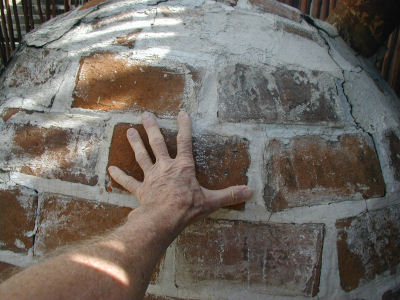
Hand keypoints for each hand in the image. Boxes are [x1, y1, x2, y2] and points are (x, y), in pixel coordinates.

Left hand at [108, 111, 251, 235]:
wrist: (164, 220)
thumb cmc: (187, 208)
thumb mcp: (212, 201)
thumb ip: (230, 195)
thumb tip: (250, 192)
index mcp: (183, 167)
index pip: (185, 142)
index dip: (184, 126)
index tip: (181, 112)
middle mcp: (165, 168)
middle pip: (158, 143)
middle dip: (152, 128)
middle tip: (145, 115)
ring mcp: (151, 177)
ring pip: (142, 156)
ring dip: (135, 144)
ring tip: (129, 131)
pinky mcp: (141, 190)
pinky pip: (129, 182)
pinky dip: (120, 176)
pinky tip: (110, 169)